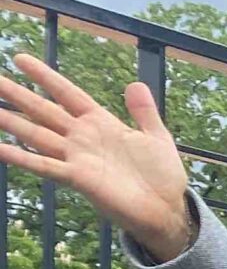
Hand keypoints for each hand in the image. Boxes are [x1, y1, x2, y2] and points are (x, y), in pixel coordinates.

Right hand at [0, 54, 193, 259]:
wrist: (169, 210)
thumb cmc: (163, 176)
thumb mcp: (157, 137)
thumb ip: (144, 112)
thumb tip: (135, 84)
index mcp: (101, 123)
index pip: (67, 93)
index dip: (45, 77)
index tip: (20, 59)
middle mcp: (83, 137)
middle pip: (43, 110)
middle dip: (16, 94)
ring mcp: (77, 157)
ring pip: (36, 134)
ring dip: (10, 122)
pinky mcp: (79, 178)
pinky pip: (45, 165)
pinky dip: (21, 157)